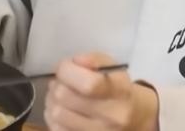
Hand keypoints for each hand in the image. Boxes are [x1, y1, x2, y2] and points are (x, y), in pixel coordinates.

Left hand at [44, 53, 158, 130]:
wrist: (133, 117)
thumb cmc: (116, 87)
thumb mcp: (110, 67)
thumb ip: (92, 60)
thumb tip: (74, 62)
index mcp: (120, 92)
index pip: (88, 84)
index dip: (67, 71)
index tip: (64, 67)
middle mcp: (112, 116)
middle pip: (64, 96)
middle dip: (57, 84)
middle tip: (61, 81)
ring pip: (56, 113)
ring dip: (52, 100)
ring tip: (60, 95)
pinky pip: (56, 128)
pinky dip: (53, 117)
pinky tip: (63, 110)